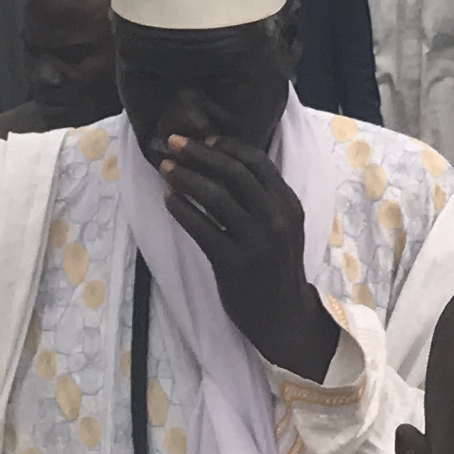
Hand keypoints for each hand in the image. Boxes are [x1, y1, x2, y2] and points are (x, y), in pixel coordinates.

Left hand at [154, 130, 338, 378]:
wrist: (283, 314)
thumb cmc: (276, 265)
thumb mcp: (284, 226)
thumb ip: (265, 197)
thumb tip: (224, 161)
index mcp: (288, 204)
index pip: (257, 162)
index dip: (227, 146)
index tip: (204, 139)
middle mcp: (275, 219)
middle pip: (233, 173)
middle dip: (199, 153)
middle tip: (173, 142)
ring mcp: (255, 241)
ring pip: (215, 196)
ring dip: (185, 177)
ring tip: (165, 168)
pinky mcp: (234, 263)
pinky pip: (202, 228)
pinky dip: (182, 209)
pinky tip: (168, 199)